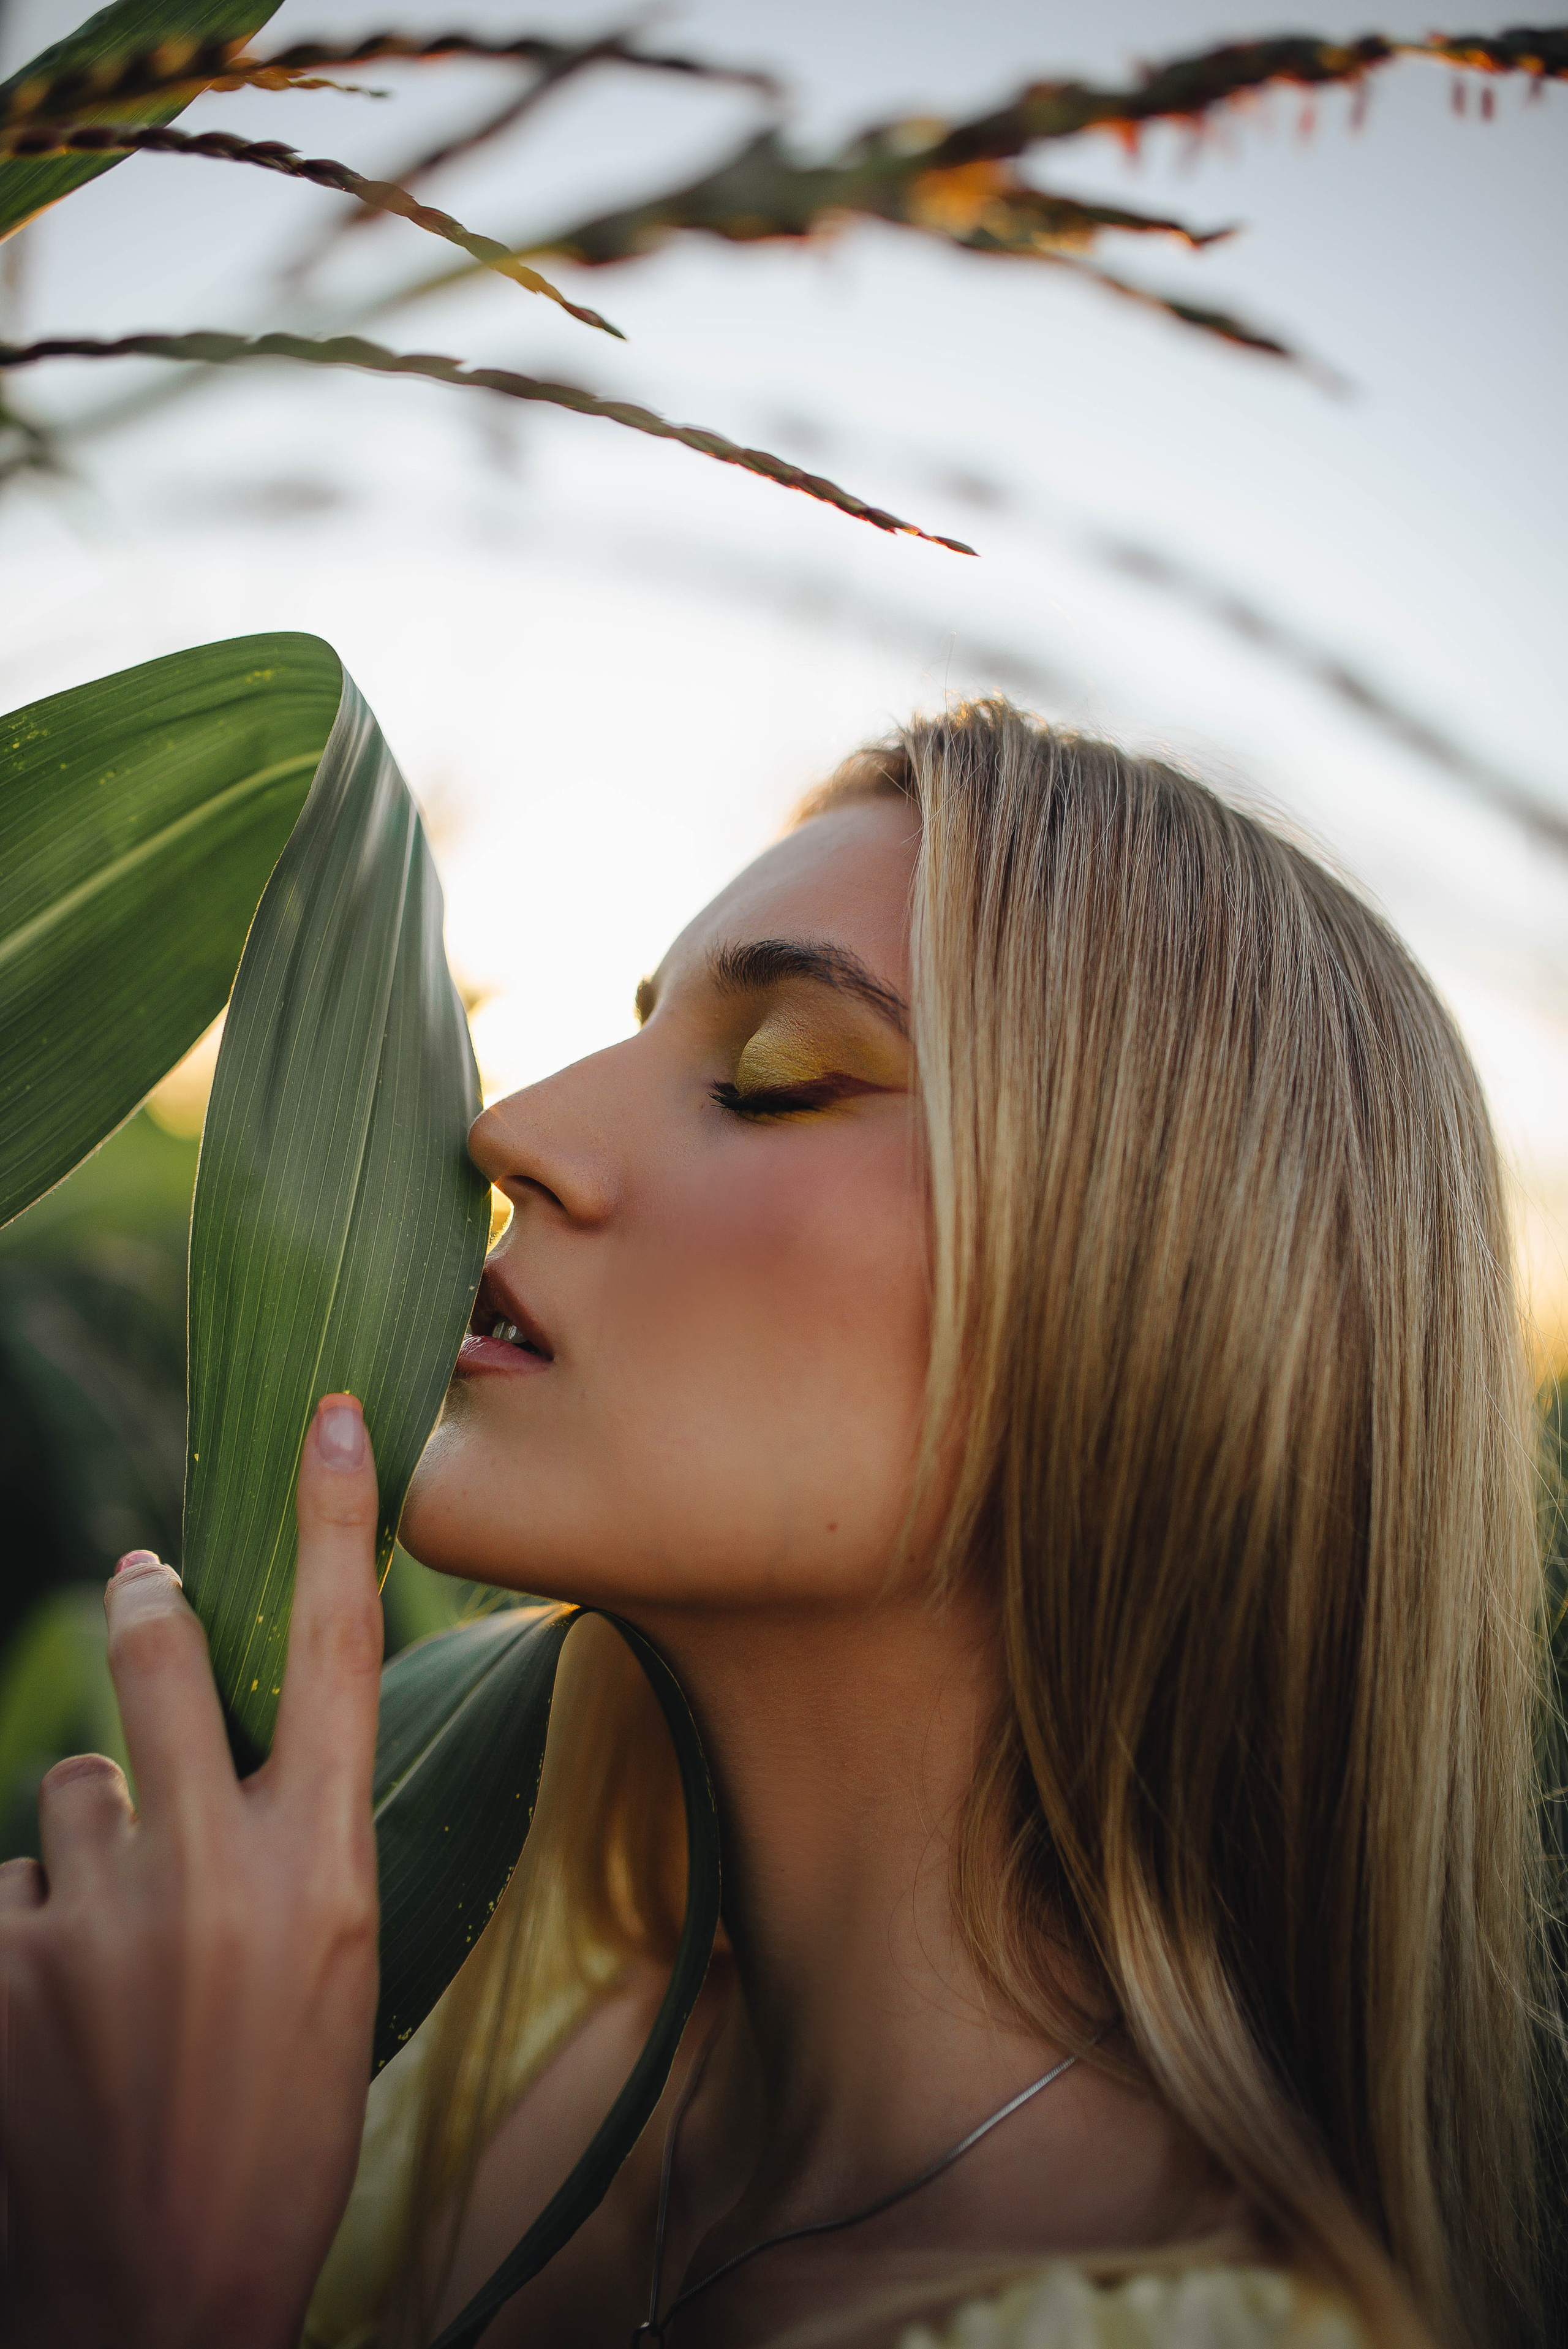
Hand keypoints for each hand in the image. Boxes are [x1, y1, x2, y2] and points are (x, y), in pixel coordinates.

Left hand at [0, 1394, 384, 2348]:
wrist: (162, 2297)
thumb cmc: (279, 2127)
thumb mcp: (335, 1968)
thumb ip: (288, 1841)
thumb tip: (214, 1742)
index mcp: (323, 1868)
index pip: (337, 1650)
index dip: (337, 1519)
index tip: (338, 1414)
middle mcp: (211, 1870)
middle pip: (156, 1656)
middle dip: (143, 1607)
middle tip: (139, 1584)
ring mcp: (95, 1920)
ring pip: (69, 1790)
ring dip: (86, 1840)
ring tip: (113, 1952)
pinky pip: (8, 1890)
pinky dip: (29, 1934)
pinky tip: (60, 2022)